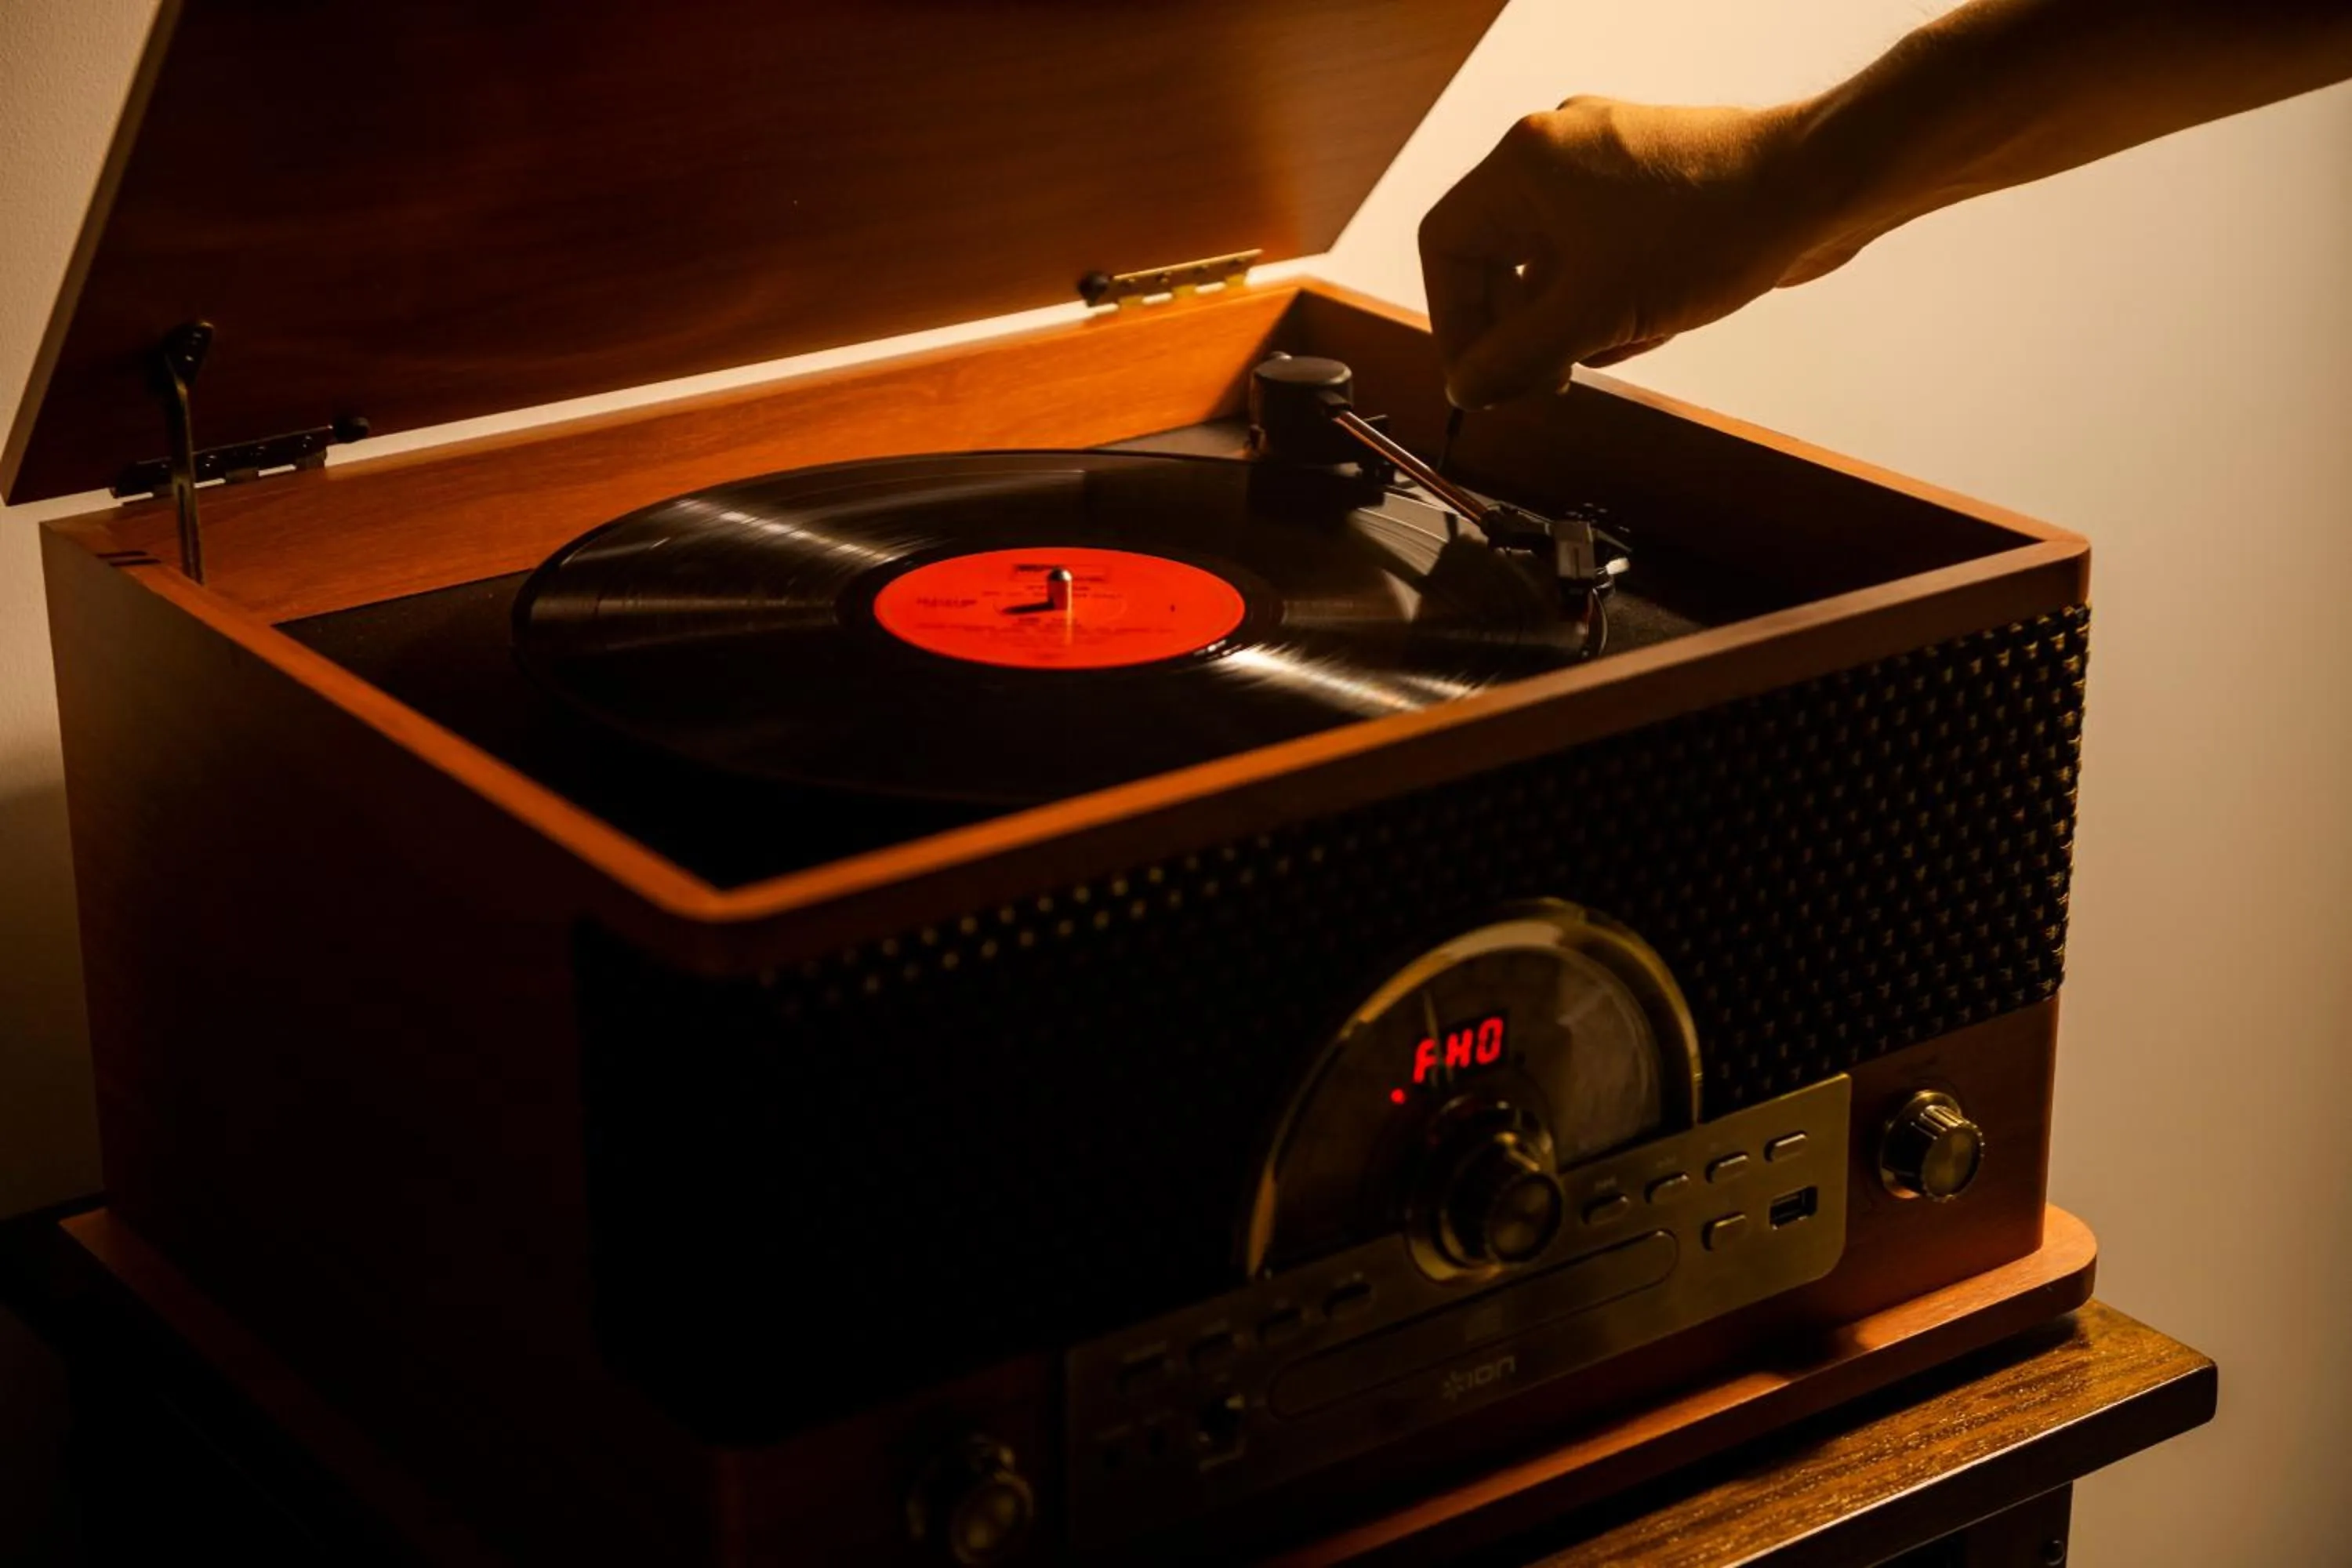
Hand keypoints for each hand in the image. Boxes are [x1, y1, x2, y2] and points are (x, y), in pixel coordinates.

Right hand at [1418, 96, 1868, 408]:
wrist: (1820, 187)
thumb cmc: (1713, 226)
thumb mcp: (1594, 313)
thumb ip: (1516, 358)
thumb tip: (1467, 388)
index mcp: (1527, 163)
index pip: (1445, 247)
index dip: (1454, 322)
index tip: (1478, 377)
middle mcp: (1559, 154)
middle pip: (1495, 259)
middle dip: (1517, 330)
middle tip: (1539, 382)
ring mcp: (1606, 169)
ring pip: (1550, 265)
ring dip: (1566, 321)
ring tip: (1609, 347)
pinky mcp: (1649, 190)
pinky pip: (1597, 258)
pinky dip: (1606, 300)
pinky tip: (1644, 325)